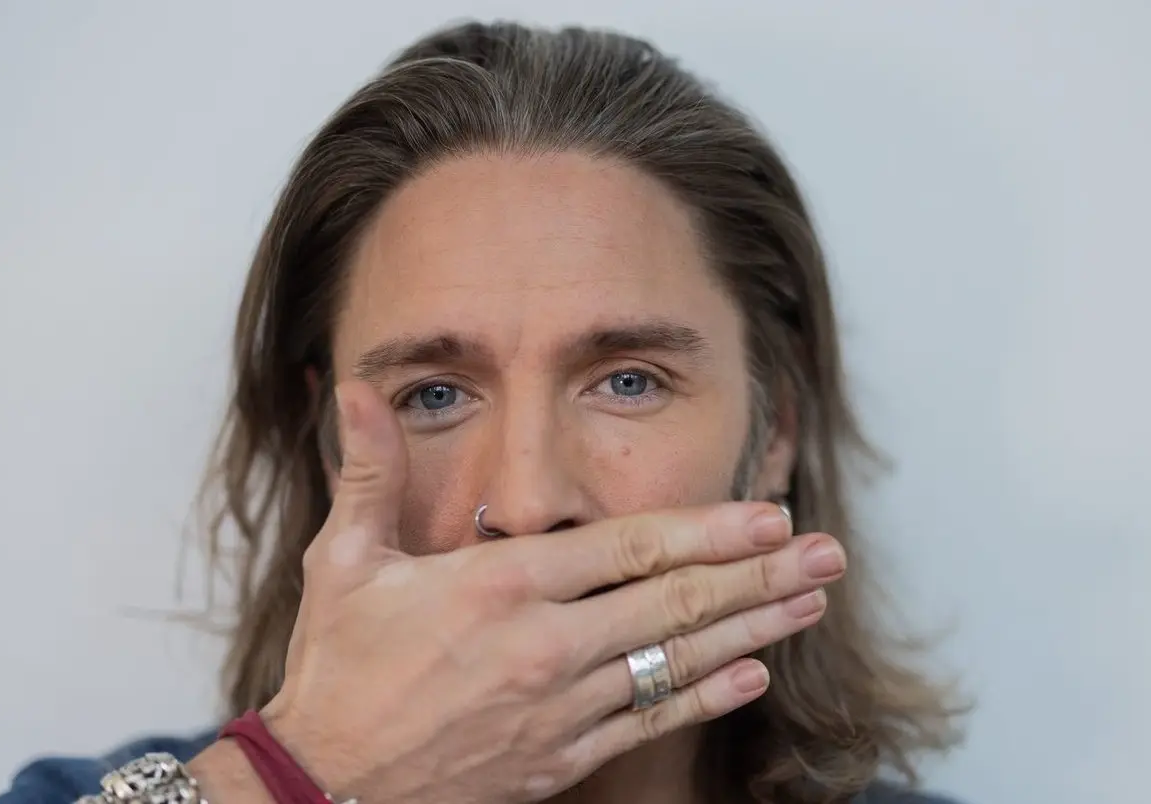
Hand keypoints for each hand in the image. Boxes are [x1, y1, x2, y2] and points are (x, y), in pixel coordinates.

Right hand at [261, 381, 845, 803]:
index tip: (770, 514)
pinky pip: (648, 722)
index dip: (708, 529)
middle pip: (675, 604)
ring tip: (811, 603)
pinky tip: (754, 676)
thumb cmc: (335, 669)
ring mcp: (558, 709)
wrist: (322, 789)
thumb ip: (370, 472)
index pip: (628, 548)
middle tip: (828, 553)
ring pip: (676, 663)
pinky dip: (706, 697)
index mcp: (500, 586)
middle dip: (760, 575)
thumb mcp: (344, 562)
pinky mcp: (559, 759)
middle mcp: (545, 646)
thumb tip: (358, 387)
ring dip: (753, 630)